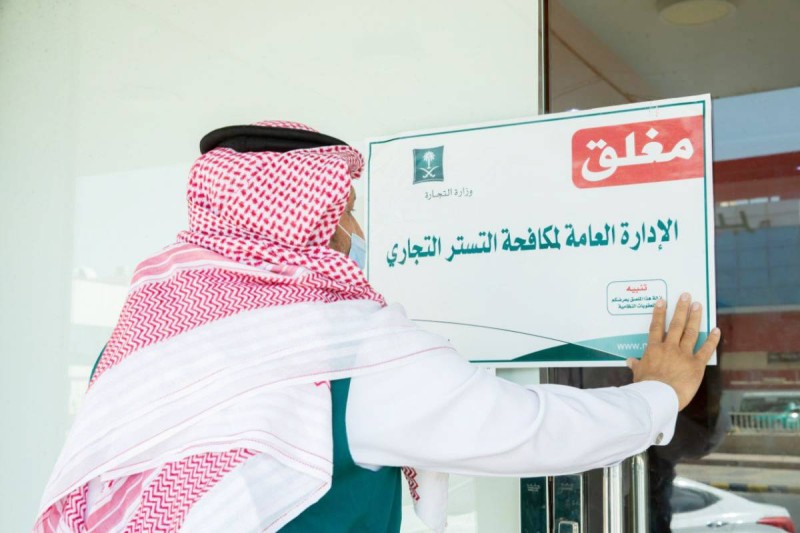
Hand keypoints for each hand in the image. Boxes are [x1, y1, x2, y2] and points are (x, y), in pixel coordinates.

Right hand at [627, 293, 720, 410]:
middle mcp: (670, 347)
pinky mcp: (696, 365)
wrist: (658, 395)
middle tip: (686, 296)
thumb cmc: (646, 386)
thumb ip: (636, 365)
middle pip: (676, 325)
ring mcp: (684, 355)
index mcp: (654, 349)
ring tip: (698, 305)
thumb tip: (630, 361)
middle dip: (681, 309)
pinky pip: (706, 350)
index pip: (656, 327)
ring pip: (690, 332)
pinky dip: (712, 340)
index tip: (662, 301)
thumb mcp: (638, 374)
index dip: (659, 313)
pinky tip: (716, 330)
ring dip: (695, 318)